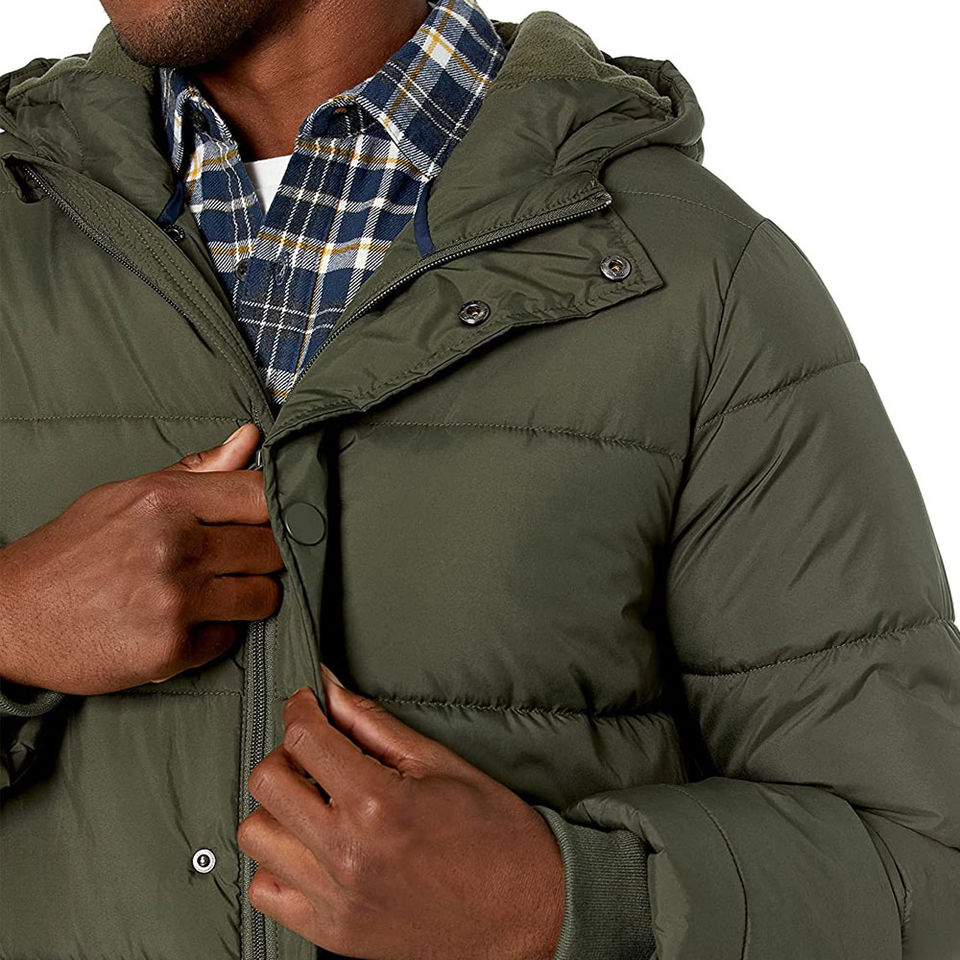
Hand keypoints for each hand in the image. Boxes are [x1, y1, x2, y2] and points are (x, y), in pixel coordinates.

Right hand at [0, 422, 283, 693]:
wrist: (10, 616)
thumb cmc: (75, 549)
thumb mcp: (128, 496)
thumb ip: (198, 471)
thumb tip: (251, 436)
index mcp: (165, 499)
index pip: (263, 495)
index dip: (282, 509)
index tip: (281, 520)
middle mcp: (174, 547)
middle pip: (272, 549)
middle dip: (266, 557)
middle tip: (242, 562)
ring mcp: (173, 601)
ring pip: (264, 597)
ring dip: (250, 597)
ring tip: (217, 594)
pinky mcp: (169, 650)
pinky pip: (229, 639)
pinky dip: (215, 634)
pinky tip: (184, 624)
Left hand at [237, 667, 565, 959]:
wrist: (527, 912)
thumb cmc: (495, 834)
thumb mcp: (439, 763)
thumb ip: (373, 725)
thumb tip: (330, 690)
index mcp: (378, 803)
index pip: (304, 738)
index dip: (300, 707)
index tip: (308, 702)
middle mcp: (347, 854)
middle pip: (266, 782)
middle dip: (286, 753)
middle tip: (315, 751)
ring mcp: (335, 899)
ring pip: (256, 835)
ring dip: (278, 809)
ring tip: (316, 802)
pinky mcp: (332, 932)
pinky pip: (266, 891)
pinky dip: (279, 862)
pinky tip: (313, 846)